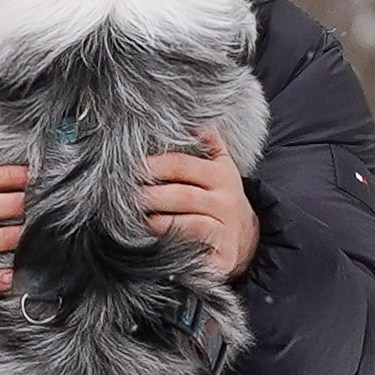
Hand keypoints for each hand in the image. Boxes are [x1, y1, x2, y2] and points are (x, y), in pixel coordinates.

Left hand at [140, 131, 259, 280]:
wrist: (248, 238)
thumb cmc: (220, 199)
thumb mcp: (221, 168)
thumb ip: (210, 144)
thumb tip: (198, 120)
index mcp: (220, 174)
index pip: (181, 165)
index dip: (154, 165)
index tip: (132, 168)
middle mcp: (225, 201)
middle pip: (181, 195)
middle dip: (150, 195)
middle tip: (126, 196)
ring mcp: (225, 228)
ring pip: (186, 222)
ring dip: (157, 221)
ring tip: (137, 218)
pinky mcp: (223, 254)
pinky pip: (193, 247)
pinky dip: (172, 242)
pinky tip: (154, 240)